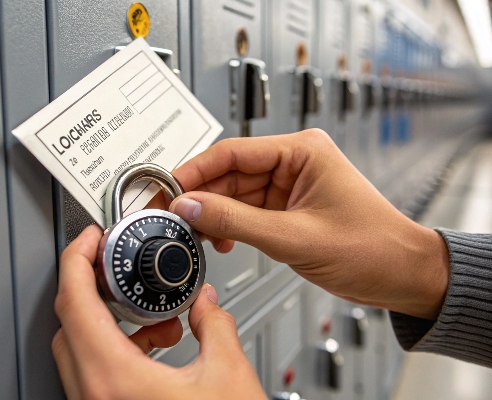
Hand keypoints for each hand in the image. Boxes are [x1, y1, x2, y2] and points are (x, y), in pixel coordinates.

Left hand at [52, 225, 265, 399]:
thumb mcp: (228, 376)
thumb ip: (216, 326)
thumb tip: (207, 303)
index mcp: (115, 378)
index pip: (75, 300)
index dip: (78, 259)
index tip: (91, 240)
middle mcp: (93, 396)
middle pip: (69, 321)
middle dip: (94, 287)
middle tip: (118, 270)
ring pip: (78, 349)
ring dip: (110, 323)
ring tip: (155, 322)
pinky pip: (94, 373)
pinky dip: (117, 350)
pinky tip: (155, 351)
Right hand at [168, 130, 448, 319]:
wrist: (401, 274)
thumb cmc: (371, 248)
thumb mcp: (293, 236)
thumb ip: (235, 221)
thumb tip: (190, 207)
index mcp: (302, 151)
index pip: (232, 151)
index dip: (195, 171)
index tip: (168, 189)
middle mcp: (294, 161)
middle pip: (229, 172)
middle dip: (200, 196)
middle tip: (172, 216)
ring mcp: (290, 184)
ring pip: (235, 193)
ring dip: (213, 214)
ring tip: (194, 234)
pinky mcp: (288, 206)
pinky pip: (247, 210)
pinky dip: (230, 225)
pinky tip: (221, 239)